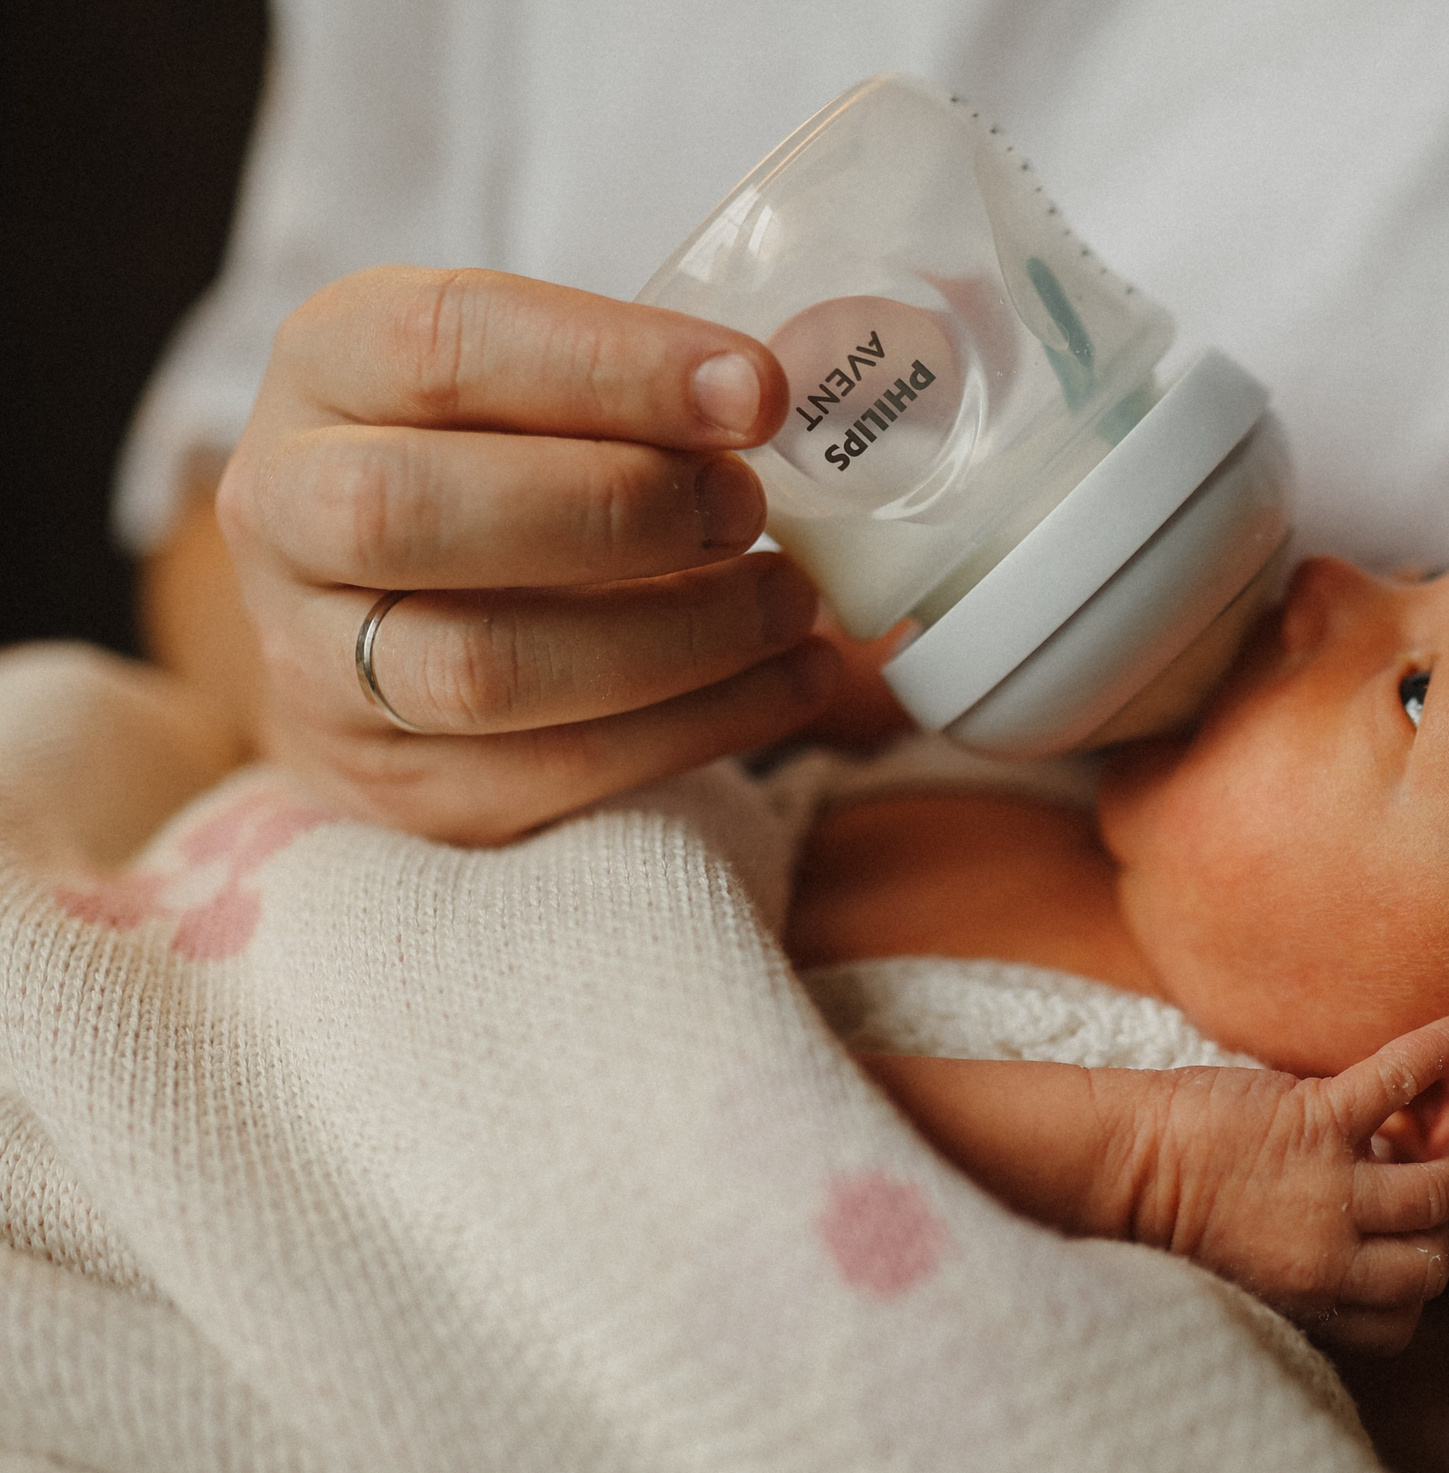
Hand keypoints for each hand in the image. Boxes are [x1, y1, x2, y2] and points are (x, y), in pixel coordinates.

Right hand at [215, 265, 848, 843]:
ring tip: (790, 603)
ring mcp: (320, 664)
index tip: (755, 390)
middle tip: (748, 508)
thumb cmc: (498, 463)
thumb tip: (775, 398)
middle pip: (410, 511)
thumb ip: (626, 383)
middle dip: (616, 509)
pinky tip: (793, 681)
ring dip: (674, 636)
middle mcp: (285, 513)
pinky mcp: (399, 783)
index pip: (439, 343)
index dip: (609, 365)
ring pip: (483, 666)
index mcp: (324, 367)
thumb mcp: (531, 382)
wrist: (382, 620)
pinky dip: (699, 727)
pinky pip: (554, 773)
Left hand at [1111, 1014, 1448, 1353]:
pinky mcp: (1315, 1118)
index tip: (1406, 1254)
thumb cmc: (1170, 1222)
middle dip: (1441, 1234)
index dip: (1411, 1286)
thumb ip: (1309, 1277)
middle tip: (1432, 1198)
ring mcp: (1326, 1186)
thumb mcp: (1250, 1279)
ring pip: (1438, 1190)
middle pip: (1432, 1265)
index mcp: (1308, 1299)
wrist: (1118, 1166)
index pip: (1400, 1321)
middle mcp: (1327, 1255)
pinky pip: (1398, 1081)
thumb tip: (1364, 1249)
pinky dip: (1439, 1049)